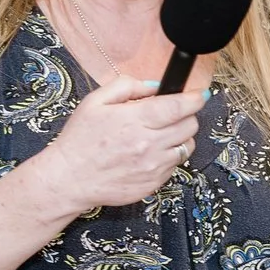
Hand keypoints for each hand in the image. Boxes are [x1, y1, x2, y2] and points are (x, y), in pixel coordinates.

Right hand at [33, 75, 209, 210]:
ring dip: (180, 137)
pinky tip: (150, 153)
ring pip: (187, 146)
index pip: (179, 107)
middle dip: (186, 115)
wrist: (70, 179)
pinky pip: (175, 165)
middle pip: (190, 125)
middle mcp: (149, 144)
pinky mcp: (154, 183)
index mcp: (135, 120)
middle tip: (172, 114)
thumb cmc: (80, 139)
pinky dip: (169, 156)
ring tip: (159, 134)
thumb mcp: (95, 102)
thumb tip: (155, 86)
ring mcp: (154, 166)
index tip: (199, 94)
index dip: (195, 98)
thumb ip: (127, 87)